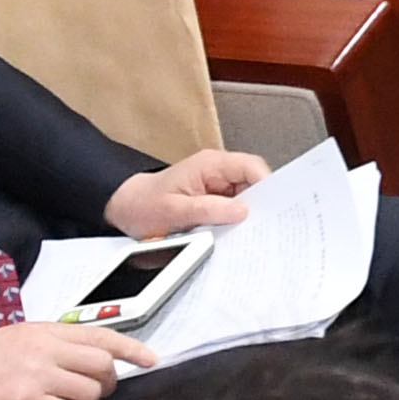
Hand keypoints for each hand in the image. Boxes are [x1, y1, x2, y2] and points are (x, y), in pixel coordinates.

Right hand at [0, 316, 152, 399]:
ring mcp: (34, 372)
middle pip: (103, 365)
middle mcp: (42, 346)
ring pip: (90, 392)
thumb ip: (44, 350)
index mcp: (40, 330)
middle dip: (105, 388)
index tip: (153, 360)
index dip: (131, 348)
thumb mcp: (8, 344)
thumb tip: (78, 369)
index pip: (100, 334)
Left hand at [106, 150, 264, 237]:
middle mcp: (218, 172)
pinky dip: (238, 222)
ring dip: (249, 216)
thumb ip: (208, 209)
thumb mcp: (174, 210)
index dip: (268, 186)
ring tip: (251, 234)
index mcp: (211, 164)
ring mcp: (217, 186)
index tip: (273, 209)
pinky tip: (237, 235)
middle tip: (265, 227)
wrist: (125, 209)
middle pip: (254, 183)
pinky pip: (235, 209)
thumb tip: (242, 211)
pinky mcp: (215, 200)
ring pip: (248, 198)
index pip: (252, 167)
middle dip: (261, 204)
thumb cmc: (144, 205)